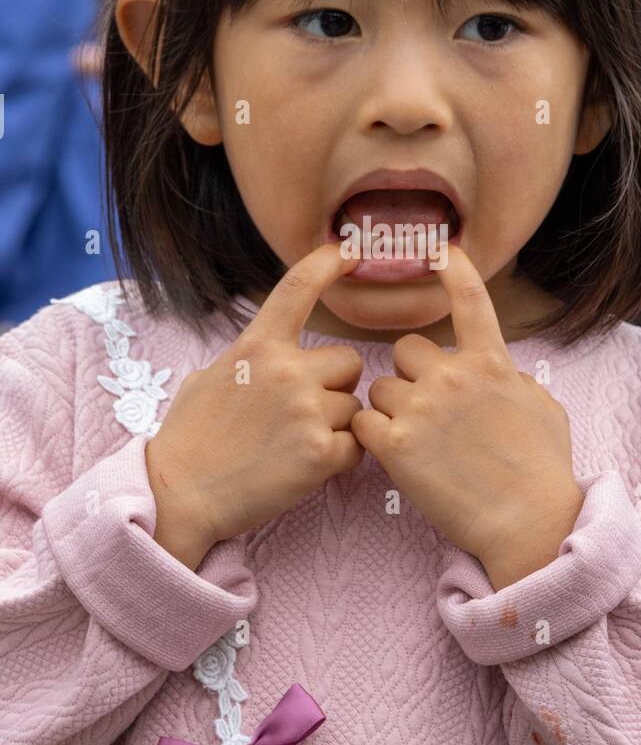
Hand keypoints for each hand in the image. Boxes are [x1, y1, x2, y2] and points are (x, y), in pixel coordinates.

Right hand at [146, 242, 365, 552]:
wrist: (179, 495)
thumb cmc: (188, 439)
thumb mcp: (208, 378)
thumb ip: (247, 360)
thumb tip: (265, 355)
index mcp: (257, 347)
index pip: (298, 290)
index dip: (327, 264)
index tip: (347, 249)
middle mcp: (287, 371)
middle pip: (348, 364)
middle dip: (336, 386)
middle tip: (304, 413)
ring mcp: (306, 411)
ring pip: (354, 407)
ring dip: (336, 425)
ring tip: (294, 446)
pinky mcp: (320, 453)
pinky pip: (357, 446)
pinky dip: (339, 458)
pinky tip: (304, 467)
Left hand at [350, 245, 583, 588]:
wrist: (529, 523)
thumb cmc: (544, 472)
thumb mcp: (543, 409)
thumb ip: (510, 379)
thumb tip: (494, 369)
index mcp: (492, 364)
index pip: (469, 302)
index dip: (454, 271)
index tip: (440, 250)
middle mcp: (453, 377)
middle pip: (405, 352)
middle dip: (411, 376)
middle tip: (429, 414)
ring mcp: (422, 409)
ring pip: (381, 389)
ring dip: (391, 411)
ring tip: (419, 446)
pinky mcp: (396, 446)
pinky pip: (363, 423)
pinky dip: (372, 438)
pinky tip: (395, 458)